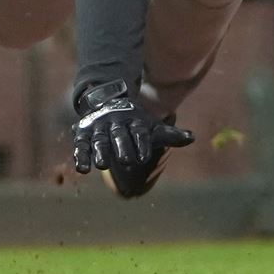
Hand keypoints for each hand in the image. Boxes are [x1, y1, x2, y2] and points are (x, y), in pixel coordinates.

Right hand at [71, 80, 193, 173]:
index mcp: (134, 120)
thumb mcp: (151, 127)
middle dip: (122, 147)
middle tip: (125, 160)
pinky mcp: (83, 134)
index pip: (139, 131)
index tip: (144, 157)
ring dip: (101, 152)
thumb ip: (170, 135)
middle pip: (119, 135)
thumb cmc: (135, 123)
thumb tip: (192, 138)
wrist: (109, 103)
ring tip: (103, 165)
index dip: (141, 143)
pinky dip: (81, 156)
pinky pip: (81, 145)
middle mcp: (116, 123)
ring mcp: (99, 128)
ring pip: (100, 140)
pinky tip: (83, 170)